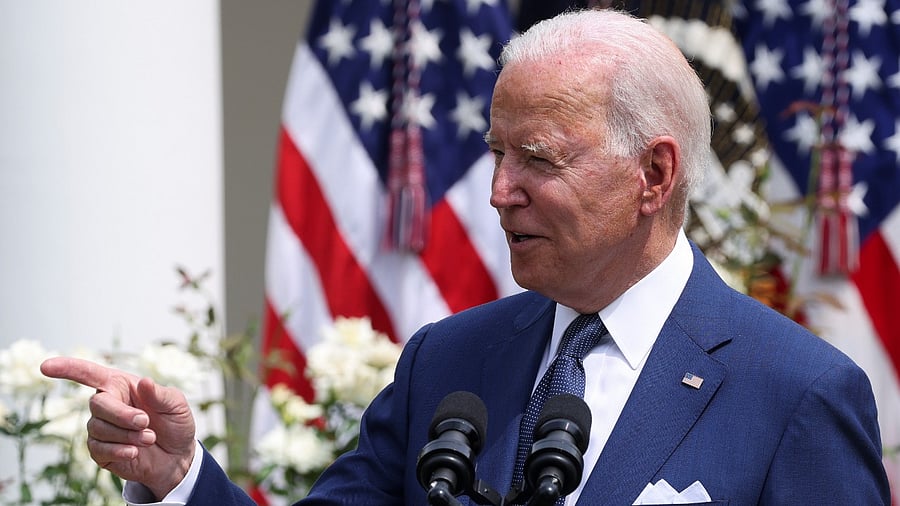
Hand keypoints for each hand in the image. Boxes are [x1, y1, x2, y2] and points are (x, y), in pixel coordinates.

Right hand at [40, 357, 195, 499]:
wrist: (177, 457)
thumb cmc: (175, 423)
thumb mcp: (177, 405)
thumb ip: (161, 394)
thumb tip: (144, 382)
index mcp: (121, 386)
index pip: (89, 373)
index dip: (67, 368)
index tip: (45, 366)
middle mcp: (107, 404)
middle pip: (98, 404)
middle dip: (122, 415)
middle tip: (145, 422)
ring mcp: (101, 428)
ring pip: (98, 428)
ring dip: (127, 435)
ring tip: (149, 438)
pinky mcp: (100, 451)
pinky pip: (99, 449)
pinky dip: (119, 450)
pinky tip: (134, 452)